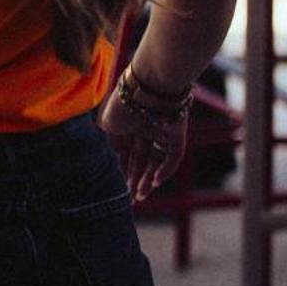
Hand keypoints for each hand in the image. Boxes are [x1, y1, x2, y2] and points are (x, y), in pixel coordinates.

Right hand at [99, 86, 188, 201]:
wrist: (148, 87)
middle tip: (133, 198)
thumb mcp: (108, 124)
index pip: (127, 152)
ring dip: (149, 178)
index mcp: (129, 124)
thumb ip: (112, 142)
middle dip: (136, 178)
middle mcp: (146, 129)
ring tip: (141, 195)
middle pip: (142, 159)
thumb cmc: (124, 103)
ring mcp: (162, 132)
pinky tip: (154, 182)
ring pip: (157, 161)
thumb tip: (118, 160)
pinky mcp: (177, 135)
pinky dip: (164, 170)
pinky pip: (173, 156)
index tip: (120, 186)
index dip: (124, 169)